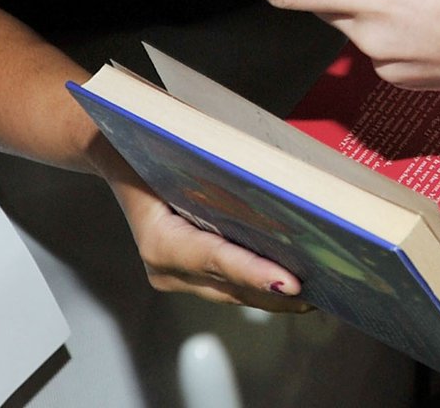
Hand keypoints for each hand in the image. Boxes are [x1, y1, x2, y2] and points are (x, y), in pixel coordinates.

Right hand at [101, 163, 310, 312]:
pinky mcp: (185, 276)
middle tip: (323, 291)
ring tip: (318, 292)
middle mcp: (165, 268)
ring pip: (232, 293)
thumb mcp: (176, 148)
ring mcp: (173, 277)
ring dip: (272, 295)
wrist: (116, 154)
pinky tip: (291, 284)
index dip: (255, 273)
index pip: (216, 258)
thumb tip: (273, 171)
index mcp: (160, 240)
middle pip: (230, 286)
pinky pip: (227, 285)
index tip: (290, 283)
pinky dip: (258, 285)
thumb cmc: (148, 145)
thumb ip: (216, 163)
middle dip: (275, 292)